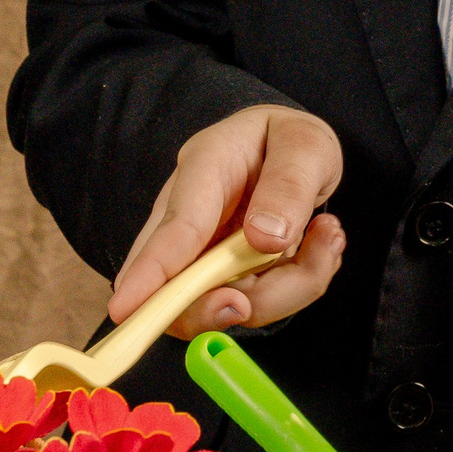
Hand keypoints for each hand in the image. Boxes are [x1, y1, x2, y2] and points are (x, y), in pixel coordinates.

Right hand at [108, 105, 345, 338]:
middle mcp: (192, 213)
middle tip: (275, 288)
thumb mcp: (306, 146)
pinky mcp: (225, 274)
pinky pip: (256, 303)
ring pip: (228, 301)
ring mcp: (204, 249)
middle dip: (225, 305)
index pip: (174, 229)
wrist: (293, 151)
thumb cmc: (290, 141)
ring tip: (327, 237)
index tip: (125, 310)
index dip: (148, 274)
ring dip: (288, 286)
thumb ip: (290, 184)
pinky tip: (318, 245)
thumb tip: (265, 238)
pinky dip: (296, 286)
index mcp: (204, 167)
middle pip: (181, 283)